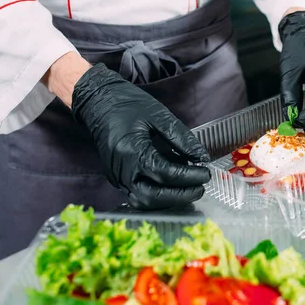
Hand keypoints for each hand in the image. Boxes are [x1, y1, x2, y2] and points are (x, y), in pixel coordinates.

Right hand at [71, 63, 210, 208]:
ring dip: (170, 200)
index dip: (189, 177)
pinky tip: (173, 185)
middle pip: (153, 196)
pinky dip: (158, 195)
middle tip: (201, 187)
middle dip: (181, 195)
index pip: (164, 173)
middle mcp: (122, 170)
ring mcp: (117, 177)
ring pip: (144, 202)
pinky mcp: (117, 179)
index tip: (206, 173)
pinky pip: (138, 195)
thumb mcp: (159, 115)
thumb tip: (202, 157)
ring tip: (190, 188)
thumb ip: (182, 138)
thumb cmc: (128, 105)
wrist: (98, 102)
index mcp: (131, 151)